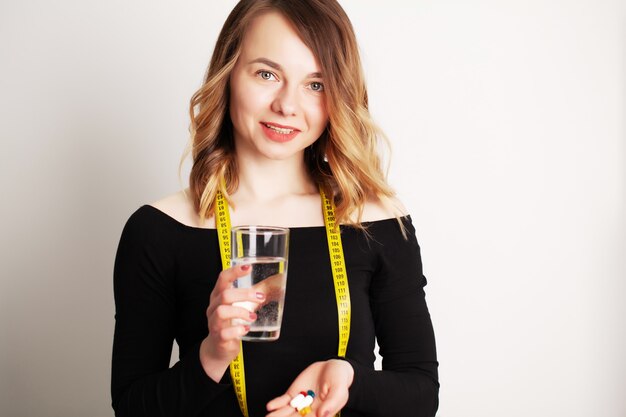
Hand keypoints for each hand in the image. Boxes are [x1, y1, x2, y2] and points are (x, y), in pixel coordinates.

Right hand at [199, 264, 264, 380]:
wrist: (218, 349)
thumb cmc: (229, 323)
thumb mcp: (236, 306)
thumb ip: (248, 296)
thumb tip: (272, 284)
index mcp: (218, 296)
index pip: (222, 278)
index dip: (234, 271)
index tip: (248, 267)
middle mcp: (213, 307)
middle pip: (225, 294)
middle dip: (245, 294)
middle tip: (260, 297)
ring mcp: (214, 323)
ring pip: (222, 311)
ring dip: (241, 312)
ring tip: (253, 316)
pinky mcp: (218, 337)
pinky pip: (225, 332)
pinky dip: (238, 330)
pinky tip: (246, 329)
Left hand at [266, 359, 353, 416]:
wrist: (332, 368)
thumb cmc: (339, 381)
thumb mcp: (339, 391)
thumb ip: (332, 403)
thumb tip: (322, 415)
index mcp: (321, 414)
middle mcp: (309, 411)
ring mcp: (300, 403)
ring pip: (287, 412)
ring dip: (277, 415)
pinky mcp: (294, 394)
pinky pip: (284, 401)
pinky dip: (277, 403)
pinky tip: (270, 406)